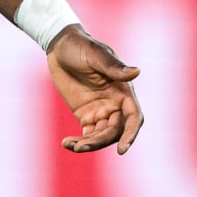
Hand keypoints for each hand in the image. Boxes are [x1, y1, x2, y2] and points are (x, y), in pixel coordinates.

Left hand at [46, 25, 143, 153]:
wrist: (60, 47)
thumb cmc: (81, 46)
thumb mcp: (96, 55)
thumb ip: (113, 67)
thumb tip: (136, 72)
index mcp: (124, 91)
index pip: (134, 118)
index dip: (131, 134)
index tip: (122, 149)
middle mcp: (115, 104)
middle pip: (115, 131)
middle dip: (101, 141)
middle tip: (81, 147)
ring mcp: (101, 111)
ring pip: (101, 135)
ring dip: (89, 144)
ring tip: (72, 147)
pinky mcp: (86, 115)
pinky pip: (87, 133)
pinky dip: (79, 141)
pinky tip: (66, 143)